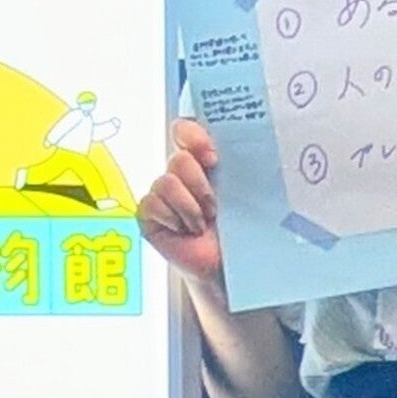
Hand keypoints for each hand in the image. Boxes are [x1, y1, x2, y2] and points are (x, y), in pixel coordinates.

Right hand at [136, 117, 228, 285]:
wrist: (223, 266)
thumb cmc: (236, 230)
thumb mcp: (243, 193)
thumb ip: (238, 167)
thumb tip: (248, 148)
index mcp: (203, 161)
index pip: (186, 131)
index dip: (194, 137)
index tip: (212, 158)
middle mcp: (180, 174)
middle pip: (177, 159)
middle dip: (199, 184)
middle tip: (214, 207)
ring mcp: (162, 193)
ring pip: (166, 182)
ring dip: (189, 207)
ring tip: (201, 224)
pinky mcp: (148, 213)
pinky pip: (152, 203)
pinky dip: (172, 219)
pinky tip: (183, 231)